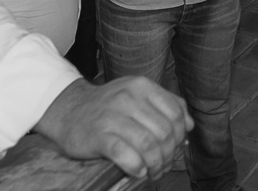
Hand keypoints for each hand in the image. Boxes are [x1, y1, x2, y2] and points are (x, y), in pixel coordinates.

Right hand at [36, 77, 193, 179]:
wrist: (68, 110)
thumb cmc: (108, 106)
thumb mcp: (138, 95)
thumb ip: (166, 105)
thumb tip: (189, 125)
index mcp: (142, 86)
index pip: (175, 112)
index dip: (180, 135)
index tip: (175, 147)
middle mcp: (129, 98)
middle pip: (164, 132)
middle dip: (169, 154)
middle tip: (164, 165)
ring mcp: (113, 116)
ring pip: (148, 145)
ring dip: (155, 165)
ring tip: (153, 171)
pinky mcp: (99, 136)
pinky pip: (126, 155)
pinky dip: (137, 167)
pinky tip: (138, 171)